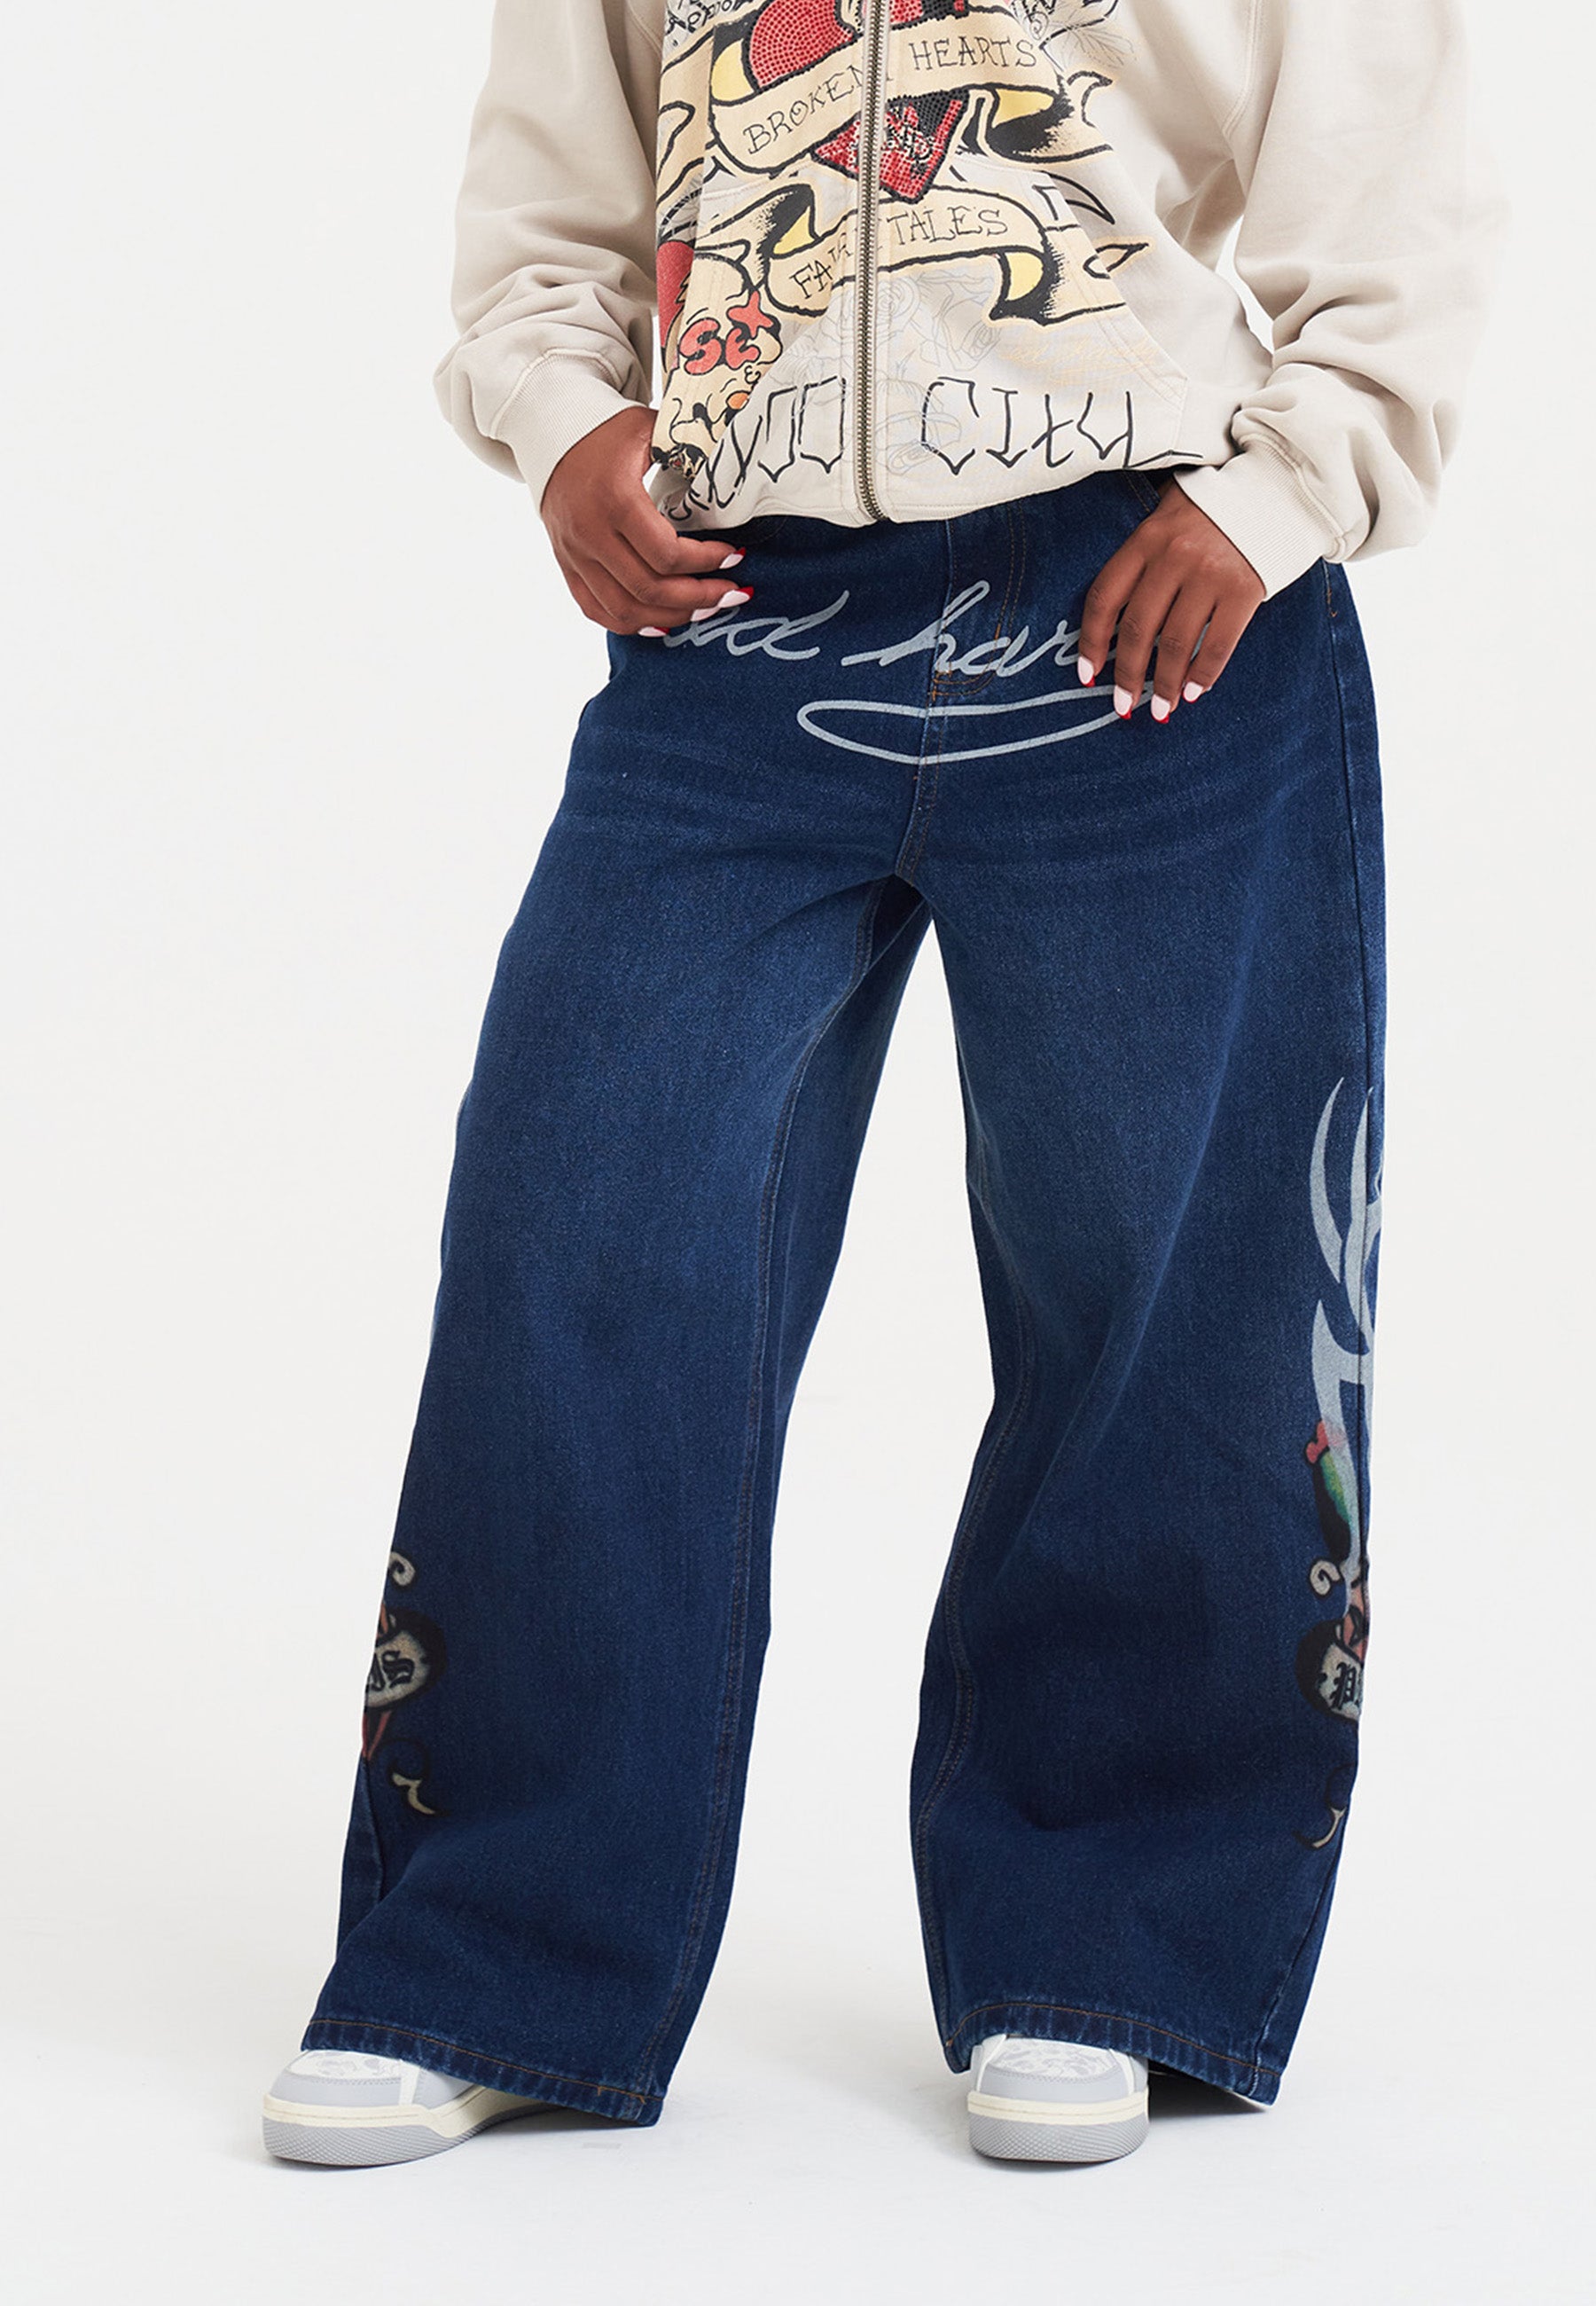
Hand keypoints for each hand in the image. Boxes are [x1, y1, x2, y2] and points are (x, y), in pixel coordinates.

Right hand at [539, 405, 750, 634]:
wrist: (547, 428)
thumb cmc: (607, 429)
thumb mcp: (650, 430)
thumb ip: (687, 455)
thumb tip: (729, 479)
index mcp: (615, 499)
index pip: (667, 554)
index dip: (707, 562)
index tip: (734, 556)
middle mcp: (590, 533)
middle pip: (649, 590)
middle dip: (699, 597)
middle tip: (731, 593)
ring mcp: (574, 554)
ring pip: (625, 610)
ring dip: (671, 616)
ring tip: (704, 609)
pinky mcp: (566, 564)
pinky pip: (597, 610)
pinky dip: (632, 623)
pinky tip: (663, 621)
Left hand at [1078, 478, 1264, 721]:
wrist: (1275, 488)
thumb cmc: (1212, 508)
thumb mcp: (1166, 516)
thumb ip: (1143, 557)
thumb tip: (1115, 623)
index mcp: (1146, 538)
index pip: (1105, 597)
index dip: (1091, 641)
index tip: (1087, 674)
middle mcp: (1173, 557)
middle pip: (1137, 629)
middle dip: (1126, 675)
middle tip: (1122, 705)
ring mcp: (1210, 574)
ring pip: (1174, 644)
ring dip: (1163, 685)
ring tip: (1159, 710)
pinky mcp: (1244, 589)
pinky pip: (1217, 644)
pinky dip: (1201, 675)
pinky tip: (1192, 694)